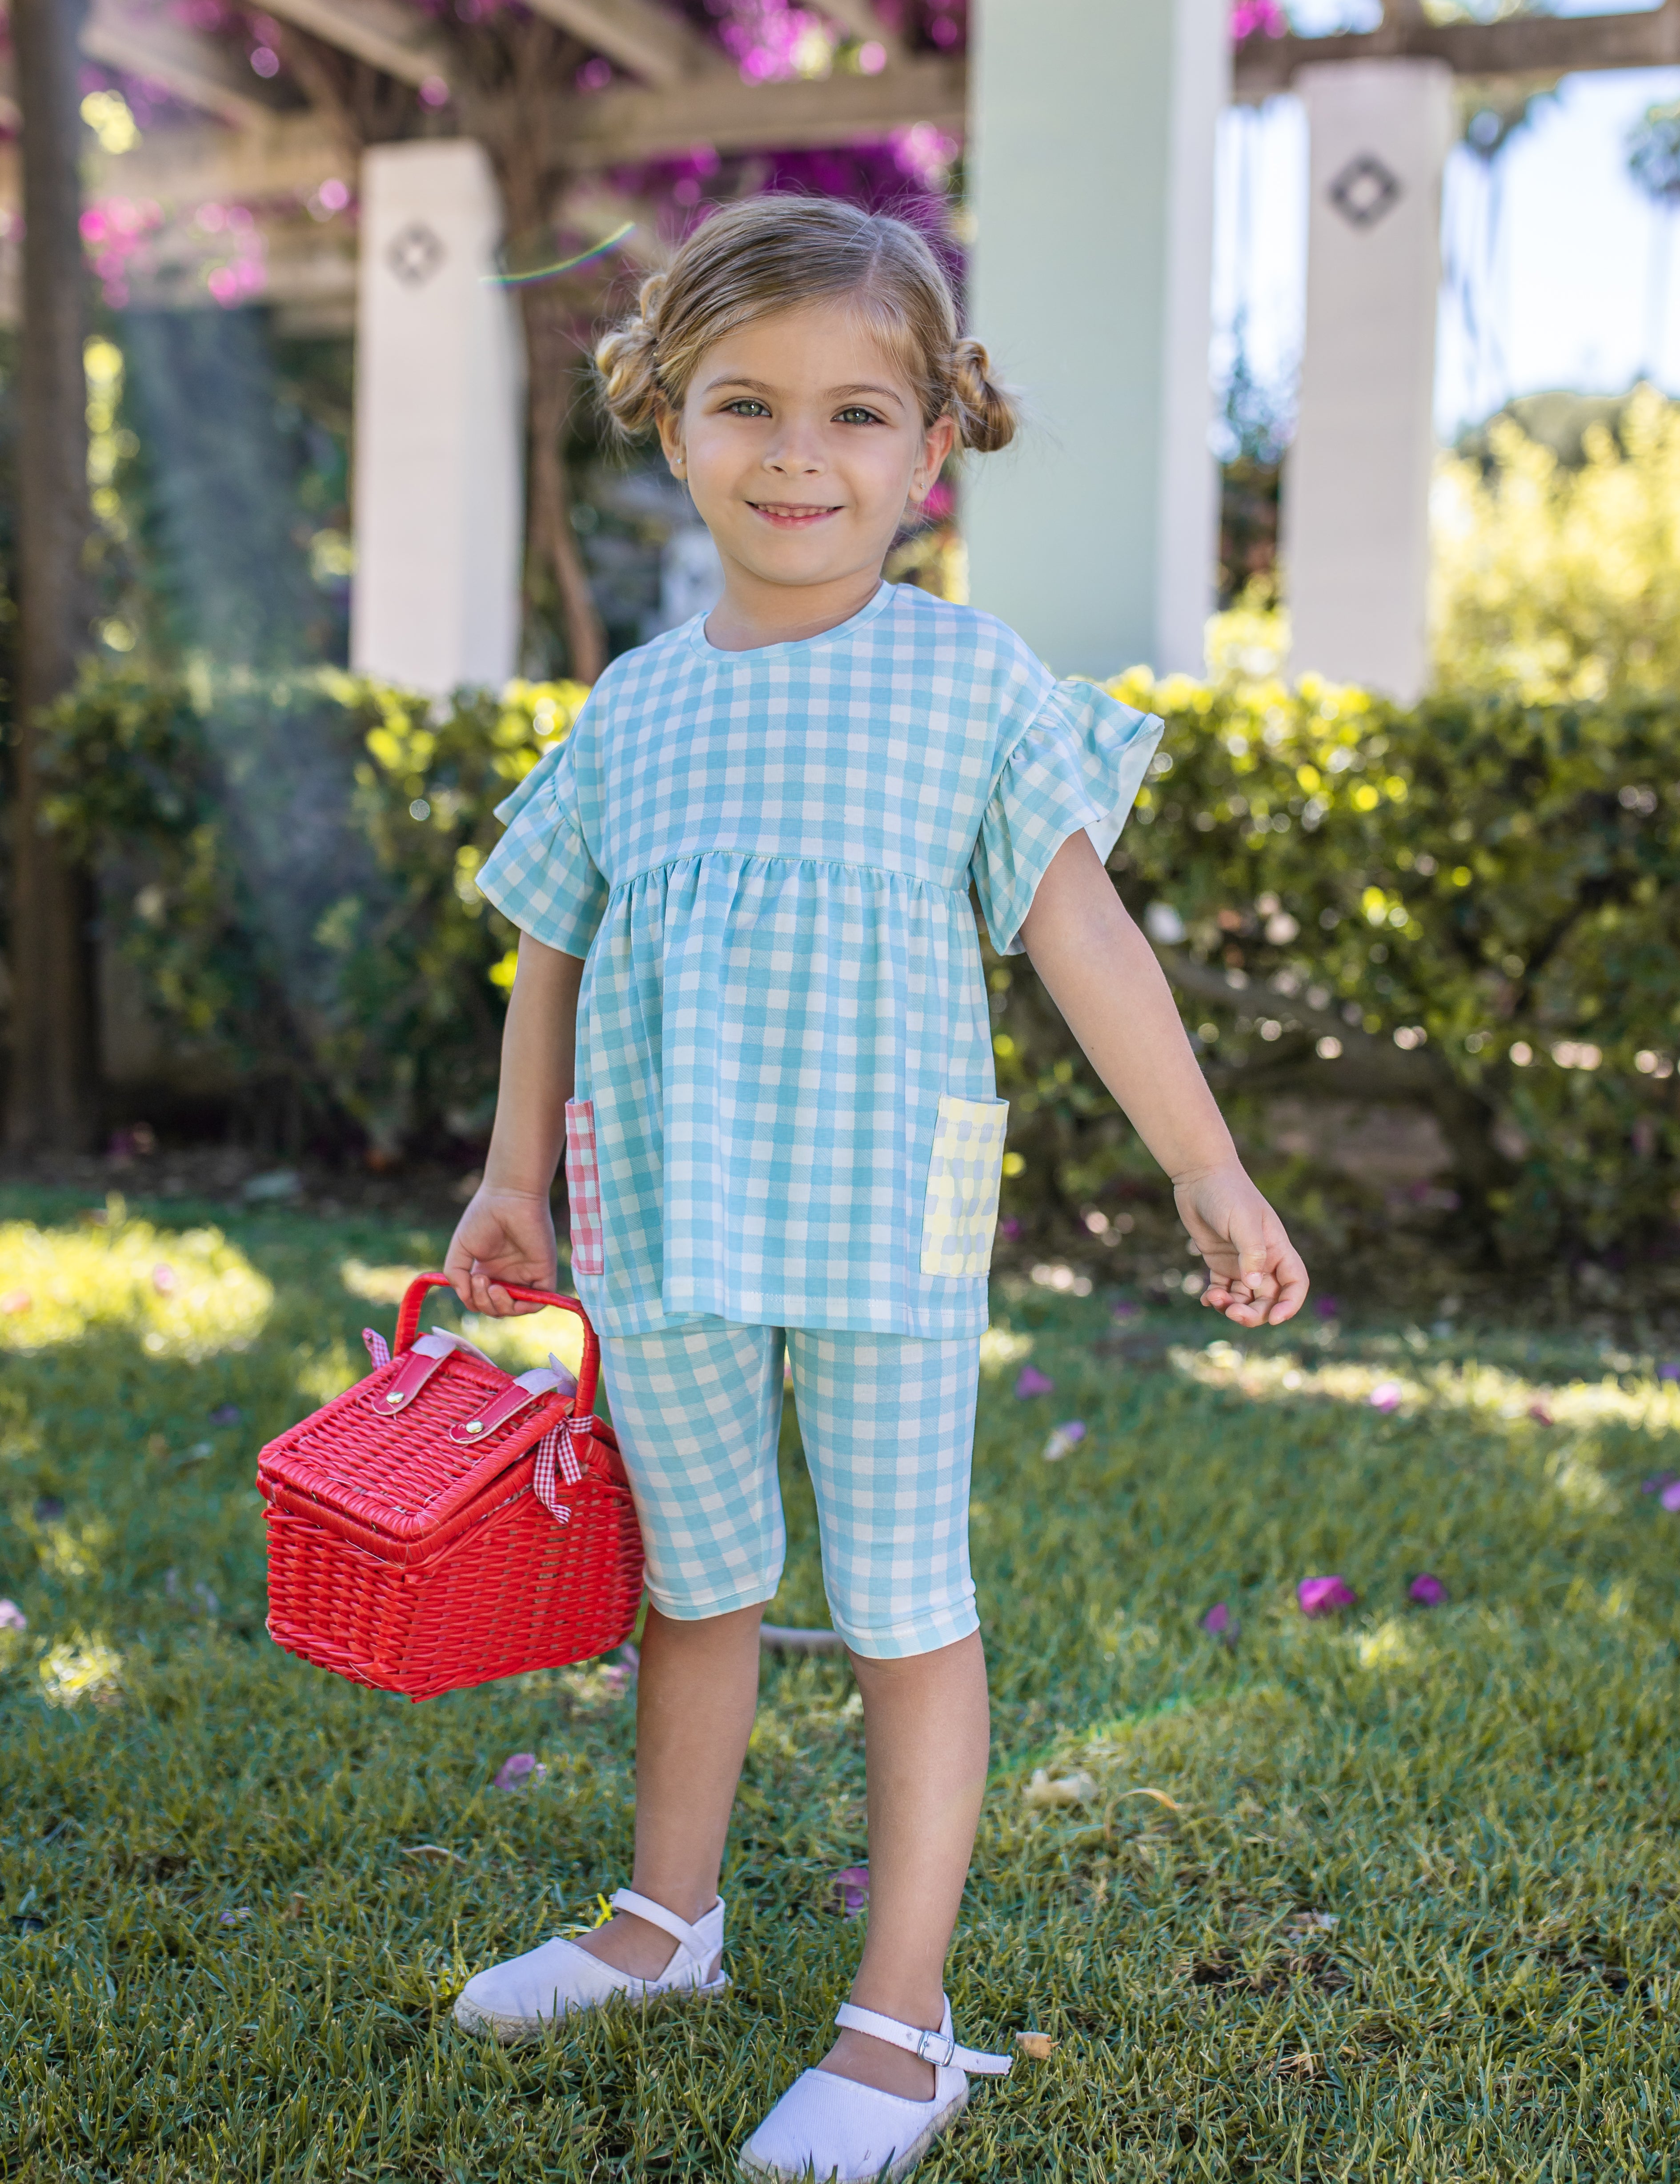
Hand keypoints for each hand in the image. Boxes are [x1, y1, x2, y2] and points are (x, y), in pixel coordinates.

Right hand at [443, 1185, 557, 1315]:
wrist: (508, 1197)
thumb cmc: (483, 1217)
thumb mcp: (461, 1248)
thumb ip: (456, 1274)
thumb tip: (465, 1297)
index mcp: (488, 1272)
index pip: (481, 1301)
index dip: (474, 1300)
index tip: (469, 1280)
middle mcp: (507, 1276)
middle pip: (496, 1309)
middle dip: (484, 1303)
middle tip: (481, 1280)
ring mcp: (525, 1276)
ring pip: (515, 1309)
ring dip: (500, 1306)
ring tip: (493, 1287)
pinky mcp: (543, 1273)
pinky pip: (538, 1302)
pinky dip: (525, 1307)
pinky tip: (510, 1295)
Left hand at [1174, 1162, 1308, 1326]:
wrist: (1199, 1176)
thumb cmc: (1227, 1193)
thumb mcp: (1243, 1222)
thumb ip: (1251, 1253)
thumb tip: (1254, 1286)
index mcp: (1278, 1248)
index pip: (1295, 1283)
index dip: (1290, 1304)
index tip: (1274, 1319)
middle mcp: (1262, 1259)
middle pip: (1268, 1299)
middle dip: (1254, 1313)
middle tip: (1232, 1313)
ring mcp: (1241, 1263)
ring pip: (1244, 1298)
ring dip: (1231, 1307)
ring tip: (1213, 1299)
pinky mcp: (1220, 1262)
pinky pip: (1223, 1290)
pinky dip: (1216, 1299)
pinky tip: (1206, 1299)